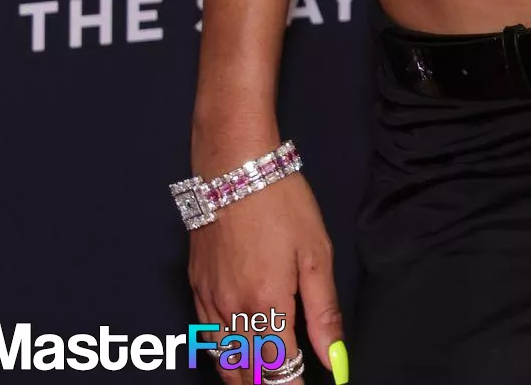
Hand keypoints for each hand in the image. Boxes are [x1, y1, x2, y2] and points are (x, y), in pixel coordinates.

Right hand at [188, 170, 345, 383]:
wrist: (233, 166)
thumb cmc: (280, 202)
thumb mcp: (316, 252)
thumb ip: (324, 311)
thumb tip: (334, 359)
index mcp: (267, 305)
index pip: (280, 370)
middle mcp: (233, 311)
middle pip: (248, 373)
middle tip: (288, 382)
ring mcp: (209, 300)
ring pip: (224, 361)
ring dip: (244, 378)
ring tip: (264, 380)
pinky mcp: (195, 286)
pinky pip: (206, 337)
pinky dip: (223, 356)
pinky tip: (235, 355)